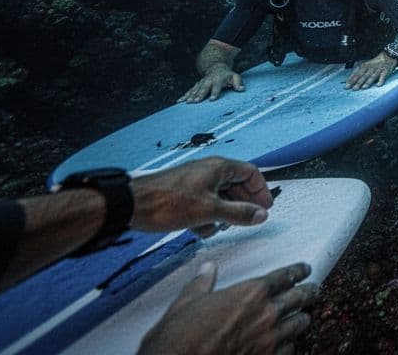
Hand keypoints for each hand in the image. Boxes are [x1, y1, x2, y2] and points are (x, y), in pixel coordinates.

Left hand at [131, 157, 272, 236]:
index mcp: (218, 167)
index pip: (251, 173)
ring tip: (218, 227)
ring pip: (220, 197)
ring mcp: (194, 182)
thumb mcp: (210, 211)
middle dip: (242, 204)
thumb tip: (261, 214)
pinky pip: (204, 203)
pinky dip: (205, 216)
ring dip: (222, 213)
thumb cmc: (167, 202)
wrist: (132, 206)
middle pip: (236, 185)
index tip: (266, 207)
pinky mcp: (182, 193)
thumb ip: (239, 213)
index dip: (261, 190)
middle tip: (248, 219)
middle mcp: (208, 171)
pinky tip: (198, 229)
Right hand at [139, 262, 316, 354]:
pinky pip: (290, 350)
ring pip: (300, 324)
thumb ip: (201, 284)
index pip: (285, 276)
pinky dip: (291, 345)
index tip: (305, 269)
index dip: (298, 271)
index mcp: (251, 293)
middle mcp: (267, 314)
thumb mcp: (186, 304)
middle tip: (314, 290)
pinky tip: (289, 344)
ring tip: (305, 316)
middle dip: (309, 293)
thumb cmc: (179, 338)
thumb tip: (207, 269)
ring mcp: (270, 340)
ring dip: (303, 318)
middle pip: (300, 298)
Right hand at [180, 65, 244, 103]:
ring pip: (195, 90)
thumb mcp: (235, 77)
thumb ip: (238, 83)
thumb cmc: (227, 75)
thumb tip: (241, 89)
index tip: (212, 99)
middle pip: (203, 88)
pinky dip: (184, 96)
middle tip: (195, 102)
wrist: (216, 68)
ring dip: (190, 96)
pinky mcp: (196, 85)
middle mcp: (208, 81)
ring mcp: (201, 83)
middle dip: (199, 95)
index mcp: (218, 80)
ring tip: (187, 103)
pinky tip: (179, 101)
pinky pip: (189, 91)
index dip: (214, 93)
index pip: (217, 87)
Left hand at [345, 53, 395, 89]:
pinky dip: (381, 80)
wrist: (387, 56)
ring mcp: (378, 69)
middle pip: (363, 76)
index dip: (351, 80)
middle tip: (354, 89)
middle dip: (358, 82)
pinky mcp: (385, 71)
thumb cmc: (374, 63)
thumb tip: (347, 80)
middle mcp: (370, 68)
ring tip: (364, 87)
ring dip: (368, 82)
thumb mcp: (365, 65)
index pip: (356, 73)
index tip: (347, 86)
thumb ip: (357, 72)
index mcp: (364, 66)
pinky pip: (383, 76)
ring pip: (372, 76)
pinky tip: (378, 85)